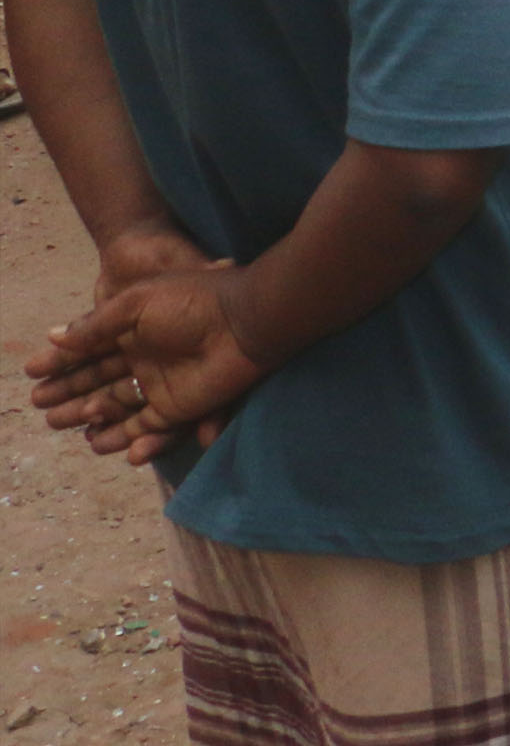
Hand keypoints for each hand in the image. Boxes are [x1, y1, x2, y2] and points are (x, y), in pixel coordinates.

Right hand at [26, 224, 218, 437]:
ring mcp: (160, 384)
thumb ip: (95, 325)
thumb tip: (53, 335)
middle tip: (38, 404)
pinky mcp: (177, 408)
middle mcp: (144, 358)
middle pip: (96, 380)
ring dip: (87, 416)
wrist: (244, 321)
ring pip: (114, 406)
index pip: (89, 349)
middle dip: (67, 392)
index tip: (30, 372)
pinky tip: (96, 442)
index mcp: (134, 329)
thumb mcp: (135, 304)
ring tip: (57, 424)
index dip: (60, 361)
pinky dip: (121, 437)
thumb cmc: (192, 303)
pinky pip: (144, 428)